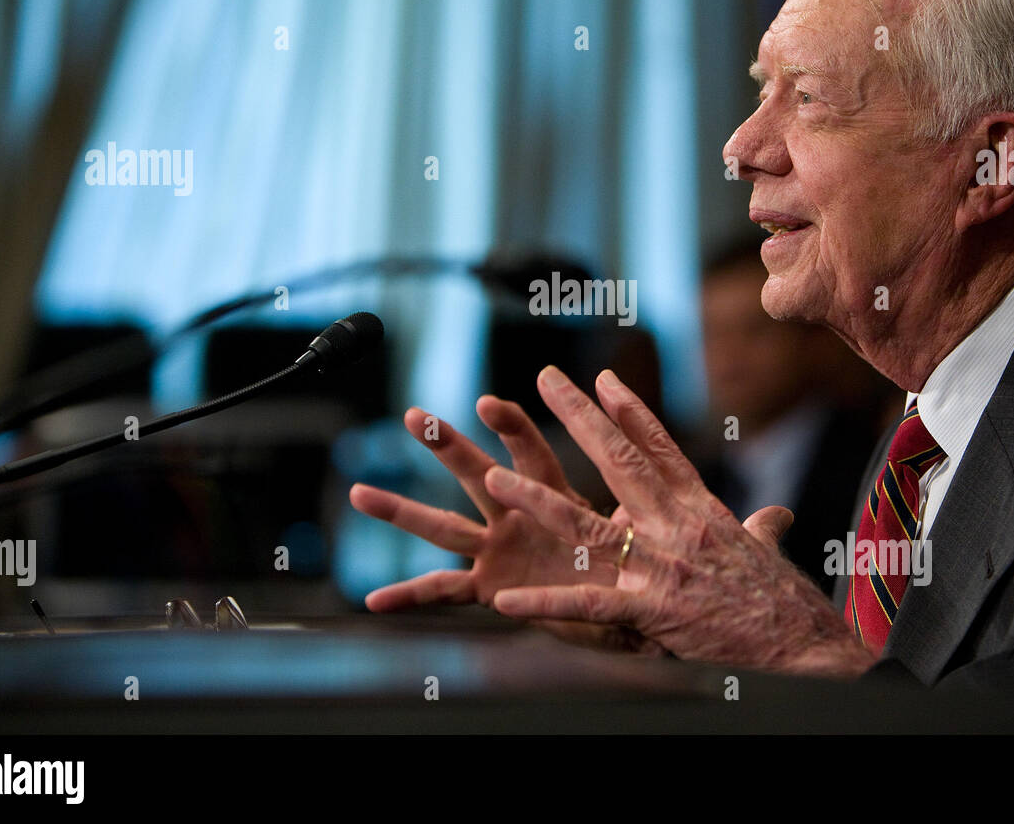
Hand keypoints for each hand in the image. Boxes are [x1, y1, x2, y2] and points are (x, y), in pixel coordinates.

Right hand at [349, 397, 661, 653]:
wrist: (628, 611)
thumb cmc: (638, 563)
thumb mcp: (640, 532)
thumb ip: (636, 509)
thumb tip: (655, 480)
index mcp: (555, 496)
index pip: (532, 455)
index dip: (512, 429)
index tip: (490, 402)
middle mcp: (518, 515)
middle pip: (476, 474)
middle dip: (447, 445)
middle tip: (415, 416)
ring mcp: (498, 549)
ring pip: (443, 526)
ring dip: (401, 511)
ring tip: (359, 492)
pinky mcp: (489, 587)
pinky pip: (443, 591)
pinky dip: (408, 596)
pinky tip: (373, 600)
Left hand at [484, 366, 876, 678]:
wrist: (804, 646)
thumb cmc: (787, 602)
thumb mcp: (766, 553)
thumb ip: (761, 529)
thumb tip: (775, 515)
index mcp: (701, 509)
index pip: (659, 449)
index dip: (629, 411)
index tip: (602, 378)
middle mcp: (676, 525)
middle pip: (620, 460)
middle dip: (579, 416)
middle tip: (546, 377)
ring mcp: (661, 565)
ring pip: (587, 525)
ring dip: (537, 502)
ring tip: (494, 479)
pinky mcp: (651, 610)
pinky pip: (588, 604)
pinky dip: (545, 604)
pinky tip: (505, 600)